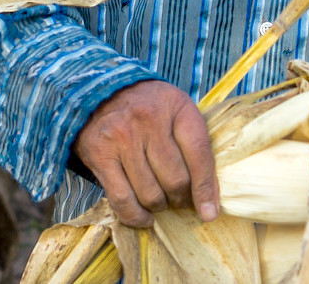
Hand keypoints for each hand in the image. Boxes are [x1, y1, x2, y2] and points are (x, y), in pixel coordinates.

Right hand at [72, 80, 219, 226]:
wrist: (101, 92)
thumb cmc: (148, 107)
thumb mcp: (178, 111)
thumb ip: (196, 146)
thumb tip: (209, 202)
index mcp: (176, 106)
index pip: (199, 155)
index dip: (206, 189)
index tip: (209, 212)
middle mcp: (148, 119)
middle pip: (175, 180)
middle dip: (181, 200)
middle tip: (179, 200)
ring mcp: (121, 137)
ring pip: (150, 194)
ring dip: (159, 207)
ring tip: (160, 202)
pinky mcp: (99, 154)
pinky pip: (122, 199)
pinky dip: (136, 216)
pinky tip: (144, 217)